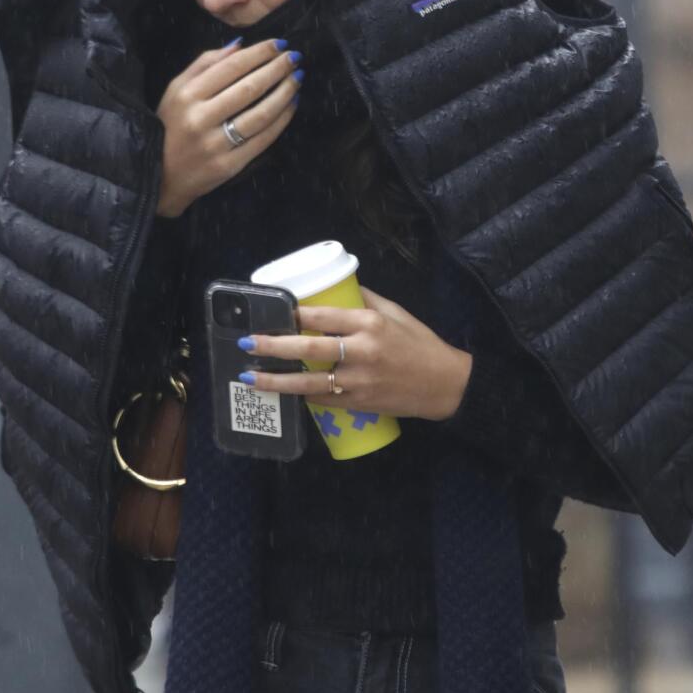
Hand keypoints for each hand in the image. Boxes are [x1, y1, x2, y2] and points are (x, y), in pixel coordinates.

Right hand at [155, 38, 303, 217]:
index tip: (280, 44)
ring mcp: (216, 144)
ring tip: (297, 78)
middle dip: (277, 69)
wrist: (161, 175)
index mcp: (187, 95)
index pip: (231, 67)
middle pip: (249, 88)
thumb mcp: (175, 90)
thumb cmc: (170, 125)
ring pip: (261, 114)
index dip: (259, 53)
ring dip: (284, 93)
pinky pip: (263, 139)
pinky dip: (282, 119)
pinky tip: (292, 104)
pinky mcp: (230, 165)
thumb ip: (204, 64)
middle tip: (295, 57)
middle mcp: (200, 118)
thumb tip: (239, 45)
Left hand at [236, 287, 473, 421]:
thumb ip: (365, 301)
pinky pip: (323, 400)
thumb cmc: (421, 344)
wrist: (445, 384)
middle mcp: (363, 351)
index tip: (272, 311)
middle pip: (308, 348)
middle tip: (247, 342)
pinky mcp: (360, 402)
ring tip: (251, 376)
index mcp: (370, 324)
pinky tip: (284, 392)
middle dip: (273, 346)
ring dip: (276, 380)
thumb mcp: (396, 313)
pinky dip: (303, 396)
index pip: (322, 316)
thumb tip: (333, 289)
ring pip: (309, 382)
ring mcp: (360, 380)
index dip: (293, 314)